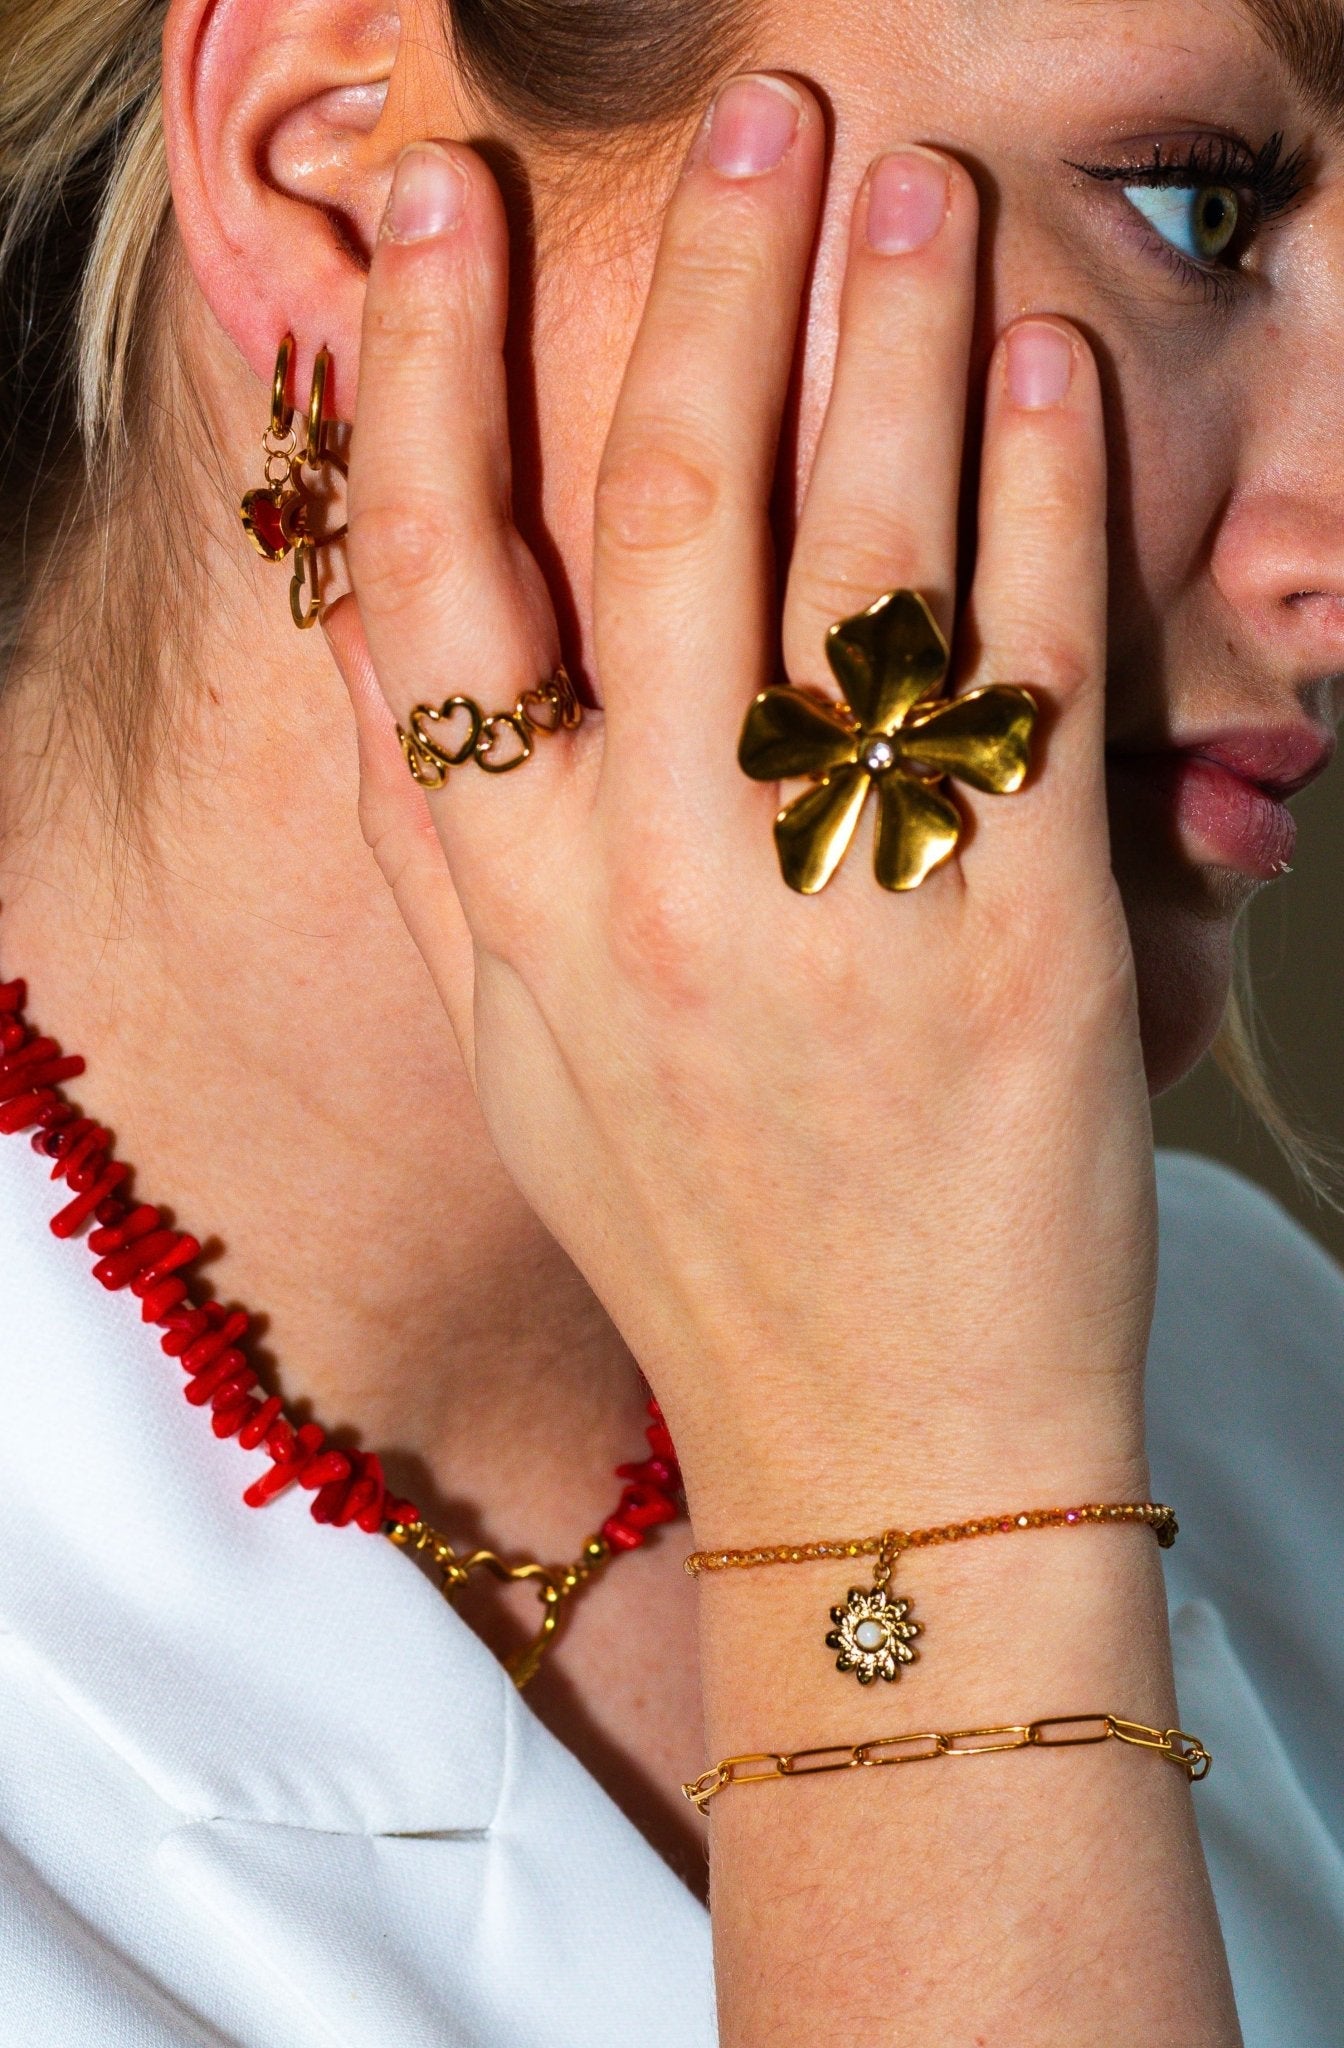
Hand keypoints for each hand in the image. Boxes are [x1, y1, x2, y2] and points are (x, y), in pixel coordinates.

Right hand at [325, 77, 1156, 1528]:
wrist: (880, 1432)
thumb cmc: (699, 1238)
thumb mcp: (519, 1056)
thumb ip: (458, 849)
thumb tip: (402, 639)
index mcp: (510, 912)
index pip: (428, 587)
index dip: (417, 372)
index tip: (433, 206)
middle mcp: (645, 886)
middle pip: (650, 513)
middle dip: (697, 286)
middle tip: (755, 120)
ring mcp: (828, 902)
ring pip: (838, 546)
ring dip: (876, 332)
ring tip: (904, 181)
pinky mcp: (1009, 925)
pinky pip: (1012, 661)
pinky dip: (1030, 491)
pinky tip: (1040, 374)